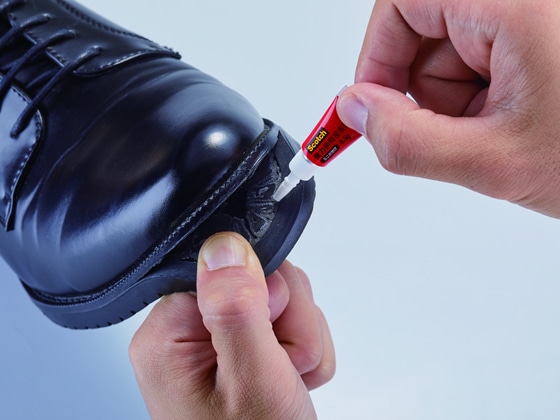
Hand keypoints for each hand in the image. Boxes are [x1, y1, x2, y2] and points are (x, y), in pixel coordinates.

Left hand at [129, 232, 334, 418]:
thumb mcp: (251, 380)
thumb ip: (237, 309)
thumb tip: (224, 245)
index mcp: (170, 334)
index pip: (225, 266)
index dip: (264, 293)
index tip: (272, 330)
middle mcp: (189, 334)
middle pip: (260, 278)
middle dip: (289, 322)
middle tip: (283, 365)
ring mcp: (221, 341)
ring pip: (283, 299)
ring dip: (301, 339)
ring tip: (289, 380)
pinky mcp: (247, 347)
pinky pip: (292, 321)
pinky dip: (304, 352)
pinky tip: (291, 381)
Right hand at [337, 0, 559, 216]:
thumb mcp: (495, 161)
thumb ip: (406, 142)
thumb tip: (355, 112)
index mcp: (514, 2)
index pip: (400, 3)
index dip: (376, 60)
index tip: (373, 108)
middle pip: (423, 29)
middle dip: (430, 90)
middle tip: (468, 130)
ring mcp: (532, 15)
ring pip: (451, 47)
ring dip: (461, 97)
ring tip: (507, 125)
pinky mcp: (537, 32)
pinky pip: (482, 54)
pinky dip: (484, 92)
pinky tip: (520, 114)